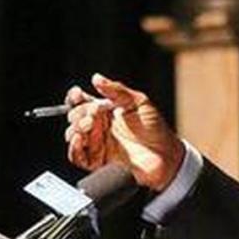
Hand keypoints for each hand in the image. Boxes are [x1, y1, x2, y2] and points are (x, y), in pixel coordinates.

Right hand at [64, 72, 184, 192]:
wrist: (165, 154)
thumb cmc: (155, 128)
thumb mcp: (139, 103)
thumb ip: (118, 90)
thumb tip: (97, 78)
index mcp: (106, 110)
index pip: (82, 101)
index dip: (76, 97)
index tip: (77, 94)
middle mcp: (99, 126)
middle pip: (75, 117)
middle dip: (79, 114)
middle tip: (93, 114)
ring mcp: (97, 143)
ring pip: (73, 135)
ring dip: (75, 129)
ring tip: (88, 126)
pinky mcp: (98, 161)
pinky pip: (77, 157)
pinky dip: (74, 148)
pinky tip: (79, 140)